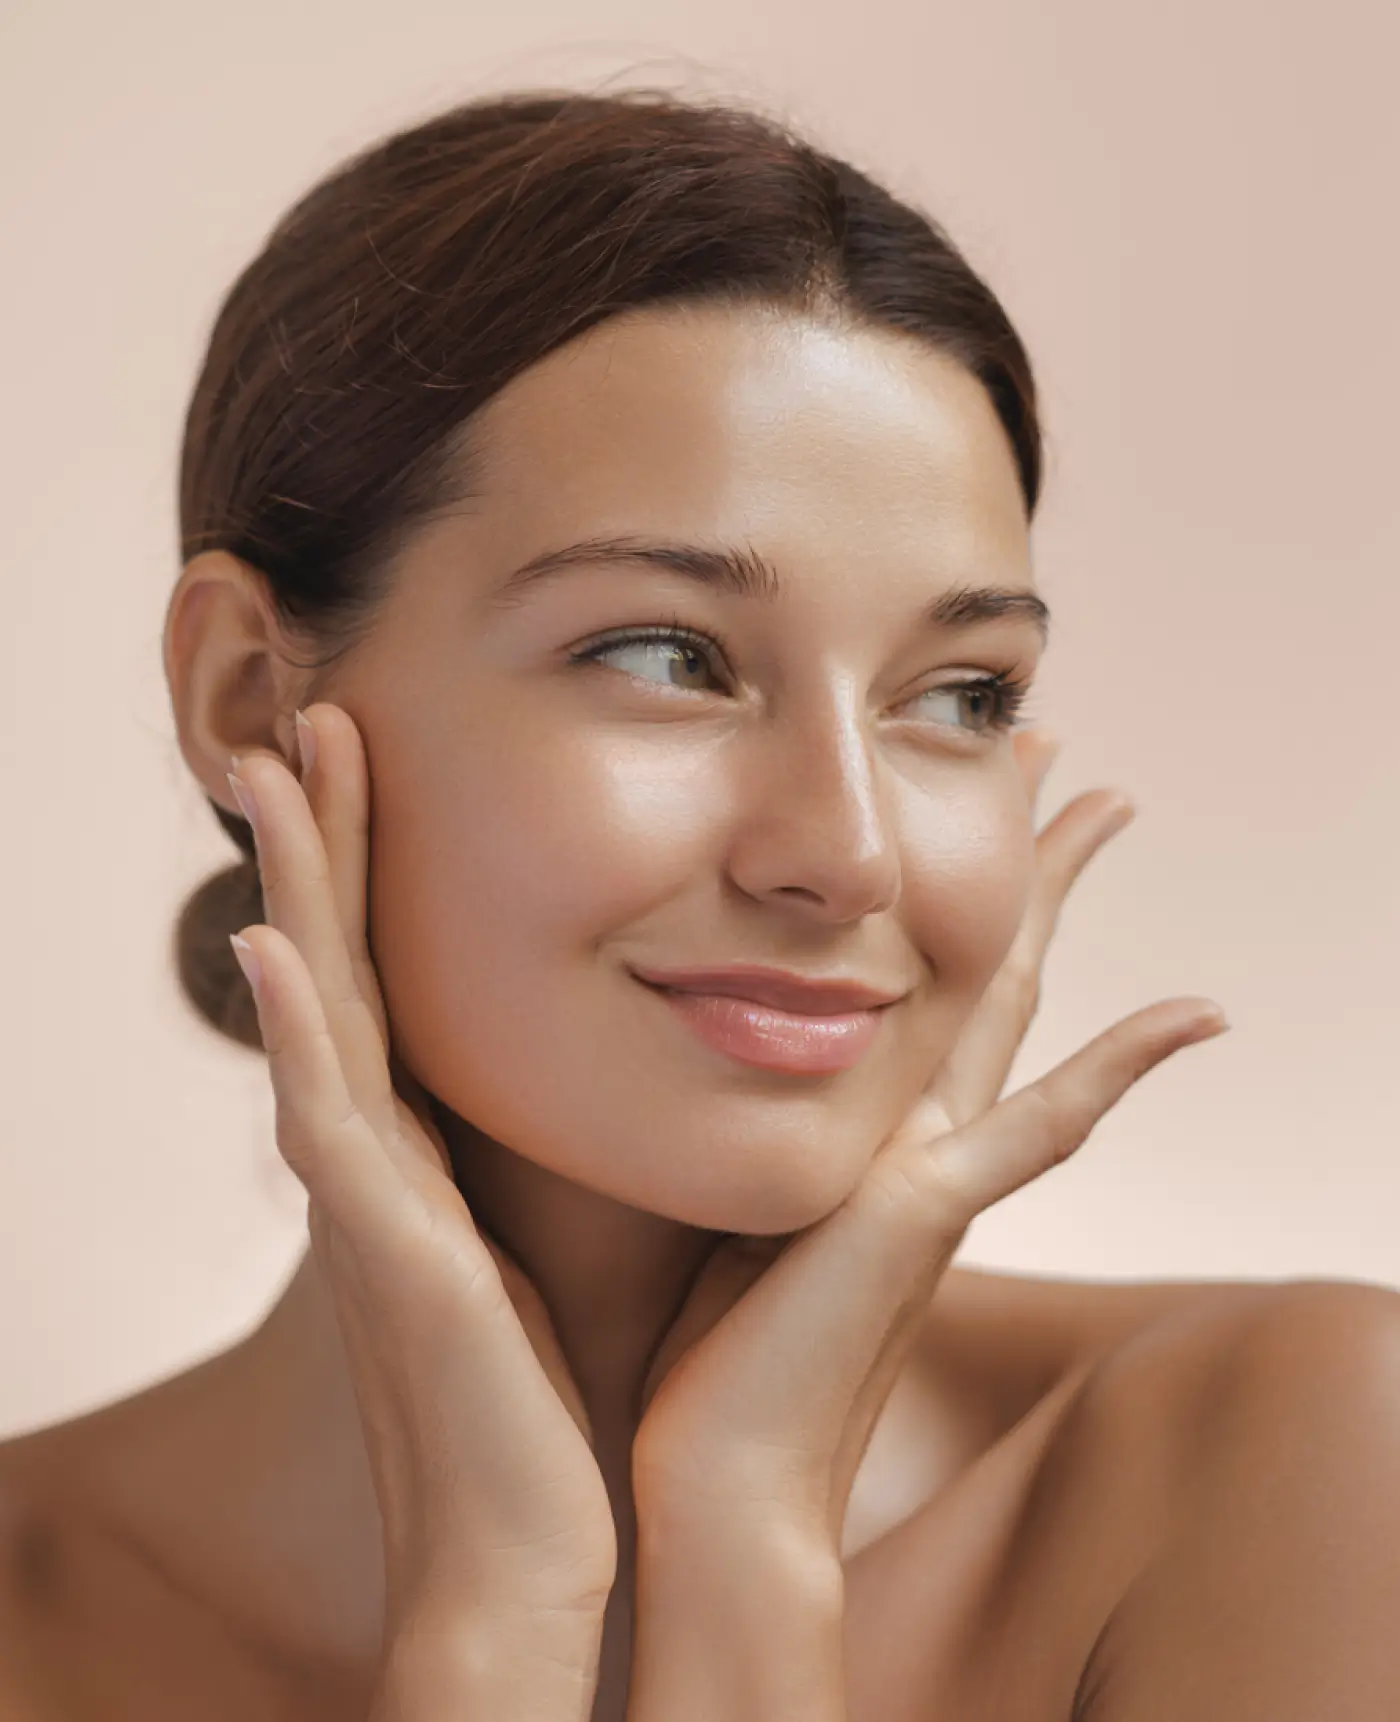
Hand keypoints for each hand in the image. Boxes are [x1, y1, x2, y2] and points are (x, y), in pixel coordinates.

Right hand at [225, 703, 616, 1643]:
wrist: (539, 1542)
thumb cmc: (558, 1387)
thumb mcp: (556, 1226)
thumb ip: (559, 1139)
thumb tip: (633, 1046)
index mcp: (426, 1143)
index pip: (394, 970)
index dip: (377, 862)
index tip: (376, 752)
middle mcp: (379, 1154)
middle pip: (343, 961)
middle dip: (324, 839)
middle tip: (309, 716)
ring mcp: (366, 1200)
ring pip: (318, 1013)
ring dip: (293, 892)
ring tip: (270, 773)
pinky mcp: (383, 1255)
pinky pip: (329, 1124)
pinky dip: (295, 1035)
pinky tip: (271, 950)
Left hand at [631, 731, 1228, 1560]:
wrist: (720, 1475)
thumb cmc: (699, 1347)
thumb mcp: (715, 1190)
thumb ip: (727, 1119)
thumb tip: (679, 1041)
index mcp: (862, 1122)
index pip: (915, 977)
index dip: (942, 885)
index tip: (958, 800)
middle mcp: (914, 1131)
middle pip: (980, 959)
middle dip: (1016, 855)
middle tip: (1053, 754)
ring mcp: (934, 1169)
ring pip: (1015, 999)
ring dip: (1058, 897)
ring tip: (1109, 801)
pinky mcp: (926, 1214)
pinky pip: (1045, 1126)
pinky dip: (1125, 1070)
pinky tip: (1196, 1014)